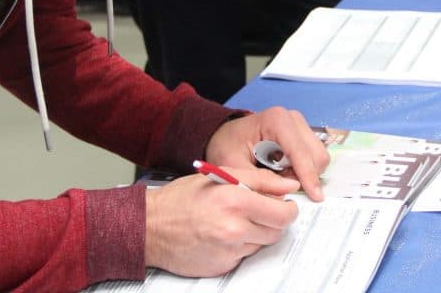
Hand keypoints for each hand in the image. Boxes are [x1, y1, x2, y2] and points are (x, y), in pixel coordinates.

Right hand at [145, 167, 300, 276]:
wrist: (151, 227)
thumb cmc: (182, 199)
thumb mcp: (221, 175)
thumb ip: (261, 180)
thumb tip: (289, 187)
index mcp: (236, 201)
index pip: (283, 214)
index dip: (288, 209)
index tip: (284, 205)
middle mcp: (234, 228)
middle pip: (277, 232)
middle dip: (273, 221)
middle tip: (258, 211)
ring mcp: (228, 250)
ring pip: (262, 244)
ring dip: (256, 233)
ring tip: (235, 220)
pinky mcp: (222, 266)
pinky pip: (244, 257)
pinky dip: (240, 246)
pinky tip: (224, 235)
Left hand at [206, 106, 329, 201]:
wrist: (225, 137)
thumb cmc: (227, 147)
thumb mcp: (233, 166)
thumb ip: (257, 181)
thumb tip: (283, 198)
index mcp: (277, 120)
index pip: (300, 152)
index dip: (308, 176)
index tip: (315, 198)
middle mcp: (293, 119)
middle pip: (316, 154)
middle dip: (306, 177)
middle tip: (283, 188)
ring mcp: (300, 125)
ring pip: (319, 157)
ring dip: (306, 174)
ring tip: (281, 179)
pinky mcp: (303, 135)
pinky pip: (314, 158)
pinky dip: (304, 171)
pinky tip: (285, 173)